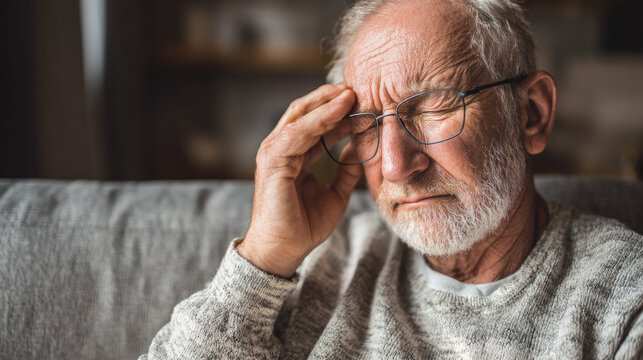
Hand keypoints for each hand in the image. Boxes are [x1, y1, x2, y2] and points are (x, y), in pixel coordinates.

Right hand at [237, 83, 361, 277]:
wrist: (284, 250)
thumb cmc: (304, 226)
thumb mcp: (335, 195)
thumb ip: (347, 171)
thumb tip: (362, 150)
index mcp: (293, 155)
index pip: (313, 124)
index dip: (336, 111)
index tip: (361, 102)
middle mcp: (281, 149)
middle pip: (304, 112)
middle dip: (329, 98)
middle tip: (355, 87)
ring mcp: (273, 152)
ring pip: (301, 116)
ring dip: (326, 102)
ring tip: (350, 92)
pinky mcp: (274, 160)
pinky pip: (299, 132)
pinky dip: (320, 118)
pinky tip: (340, 110)